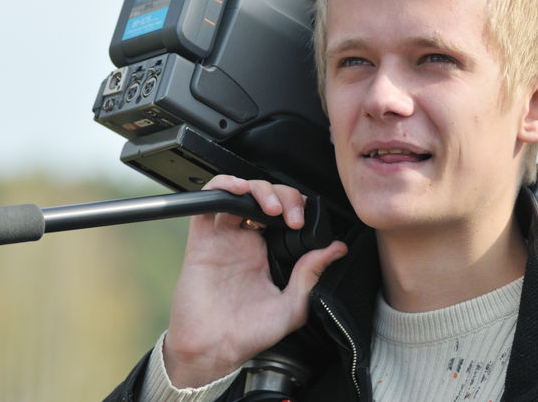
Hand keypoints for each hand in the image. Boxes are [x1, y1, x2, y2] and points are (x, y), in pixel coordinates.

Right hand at [161, 175, 347, 387]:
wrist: (215, 350)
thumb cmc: (247, 334)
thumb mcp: (292, 306)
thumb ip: (311, 275)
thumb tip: (335, 250)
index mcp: (265, 253)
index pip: (282, 213)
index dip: (295, 207)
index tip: (302, 222)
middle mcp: (244, 241)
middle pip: (263, 197)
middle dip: (283, 196)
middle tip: (291, 216)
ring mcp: (222, 238)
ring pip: (239, 193)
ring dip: (257, 188)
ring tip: (270, 206)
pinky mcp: (201, 240)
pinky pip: (206, 202)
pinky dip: (222, 186)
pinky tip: (239, 191)